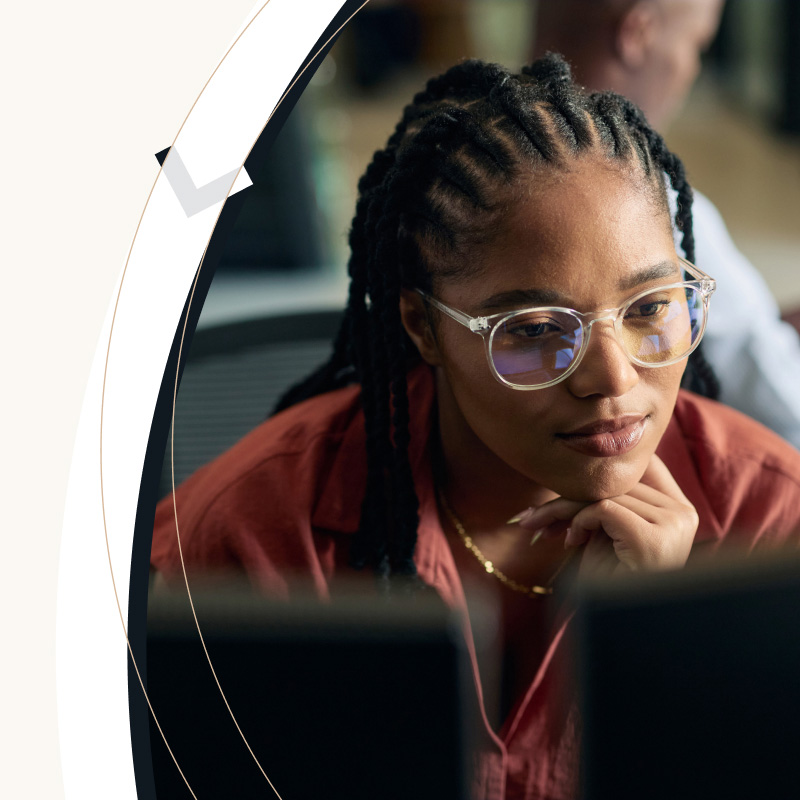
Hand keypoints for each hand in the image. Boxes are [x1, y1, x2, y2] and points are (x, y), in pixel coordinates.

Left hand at [514, 455, 698, 575]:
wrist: (620, 627)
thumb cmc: (612, 584)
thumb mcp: (607, 533)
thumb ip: (602, 501)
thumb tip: (570, 465)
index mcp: (680, 510)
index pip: (641, 465)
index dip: (599, 469)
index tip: (561, 483)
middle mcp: (684, 513)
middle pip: (617, 481)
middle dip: (568, 495)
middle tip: (532, 513)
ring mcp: (673, 524)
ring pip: (604, 494)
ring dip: (563, 510)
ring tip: (543, 529)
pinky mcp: (654, 537)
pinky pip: (603, 509)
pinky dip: (579, 522)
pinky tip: (571, 542)